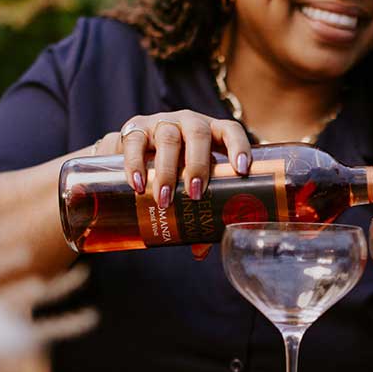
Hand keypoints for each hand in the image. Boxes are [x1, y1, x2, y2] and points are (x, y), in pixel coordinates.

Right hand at [90, 110, 250, 259]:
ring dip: (167, 170)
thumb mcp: (186, 184)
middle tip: (195, 194)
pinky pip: (135, 142)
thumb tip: (200, 249)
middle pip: (198, 134)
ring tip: (164, 199)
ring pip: (168, 138)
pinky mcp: (135, 128)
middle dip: (198, 165)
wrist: (130, 152)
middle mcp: (189, 123)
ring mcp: (162, 123)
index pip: (230, 130)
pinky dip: (135, 164)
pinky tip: (137, 184)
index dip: (239, 146)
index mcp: (212, 133)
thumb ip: (195, 211)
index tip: (242, 169)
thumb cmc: (172, 169)